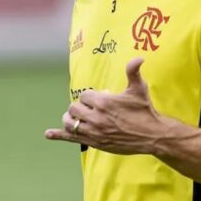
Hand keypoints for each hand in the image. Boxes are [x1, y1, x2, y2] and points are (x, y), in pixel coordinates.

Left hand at [45, 58, 168, 154]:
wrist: (151, 135)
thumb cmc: (145, 111)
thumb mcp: (139, 89)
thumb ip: (134, 72)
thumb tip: (138, 58)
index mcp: (103, 102)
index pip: (84, 95)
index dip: (90, 96)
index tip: (102, 99)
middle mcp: (95, 117)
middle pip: (74, 108)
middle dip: (80, 106)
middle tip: (92, 108)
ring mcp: (93, 132)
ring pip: (70, 122)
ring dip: (70, 118)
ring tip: (77, 116)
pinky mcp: (94, 142)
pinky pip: (70, 138)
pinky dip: (57, 135)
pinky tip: (48, 134)